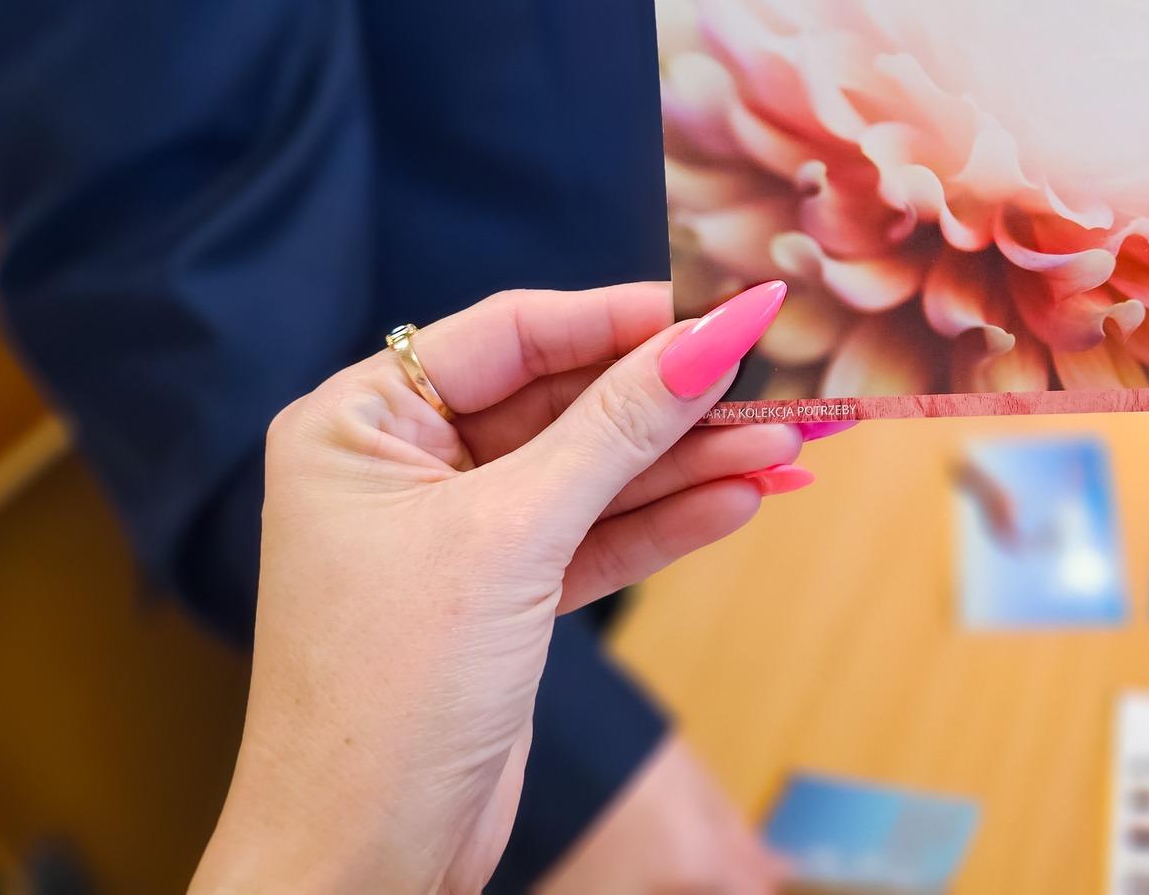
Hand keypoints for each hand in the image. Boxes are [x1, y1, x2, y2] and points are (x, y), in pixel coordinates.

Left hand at [192, 280, 805, 894]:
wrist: (363, 866)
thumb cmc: (385, 696)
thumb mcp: (510, 537)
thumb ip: (616, 430)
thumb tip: (706, 340)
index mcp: (360, 423)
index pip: (511, 334)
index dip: (620, 319)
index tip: (718, 309)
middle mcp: (404, 466)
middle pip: (565, 401)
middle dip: (670, 402)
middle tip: (770, 383)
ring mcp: (458, 534)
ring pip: (594, 472)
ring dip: (689, 462)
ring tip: (788, 445)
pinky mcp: (505, 597)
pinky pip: (600, 535)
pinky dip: (668, 522)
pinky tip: (742, 500)